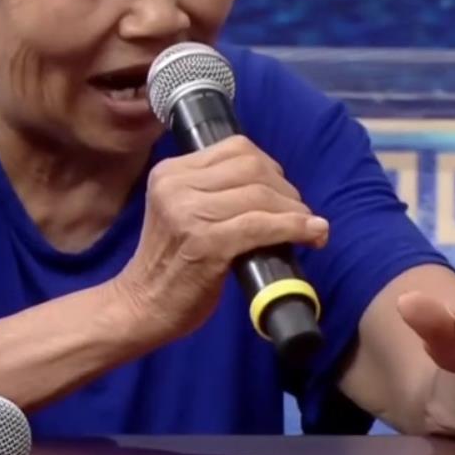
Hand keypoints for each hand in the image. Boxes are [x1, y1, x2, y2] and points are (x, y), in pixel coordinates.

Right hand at [112, 135, 329, 340]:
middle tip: (299, 213)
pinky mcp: (207, 243)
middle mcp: (176, 186)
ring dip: (295, 211)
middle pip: (252, 167)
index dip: (269, 166)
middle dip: (285, 190)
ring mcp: (189, 214)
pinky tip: (312, 236)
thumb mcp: (179, 210)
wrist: (142, 306)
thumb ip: (211, 190)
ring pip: (260, 195)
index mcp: (170, 172)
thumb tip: (272, 185)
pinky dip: (294, 228)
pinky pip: (262, 225)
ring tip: (309, 228)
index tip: (281, 191)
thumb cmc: (170, 262)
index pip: (235, 148)